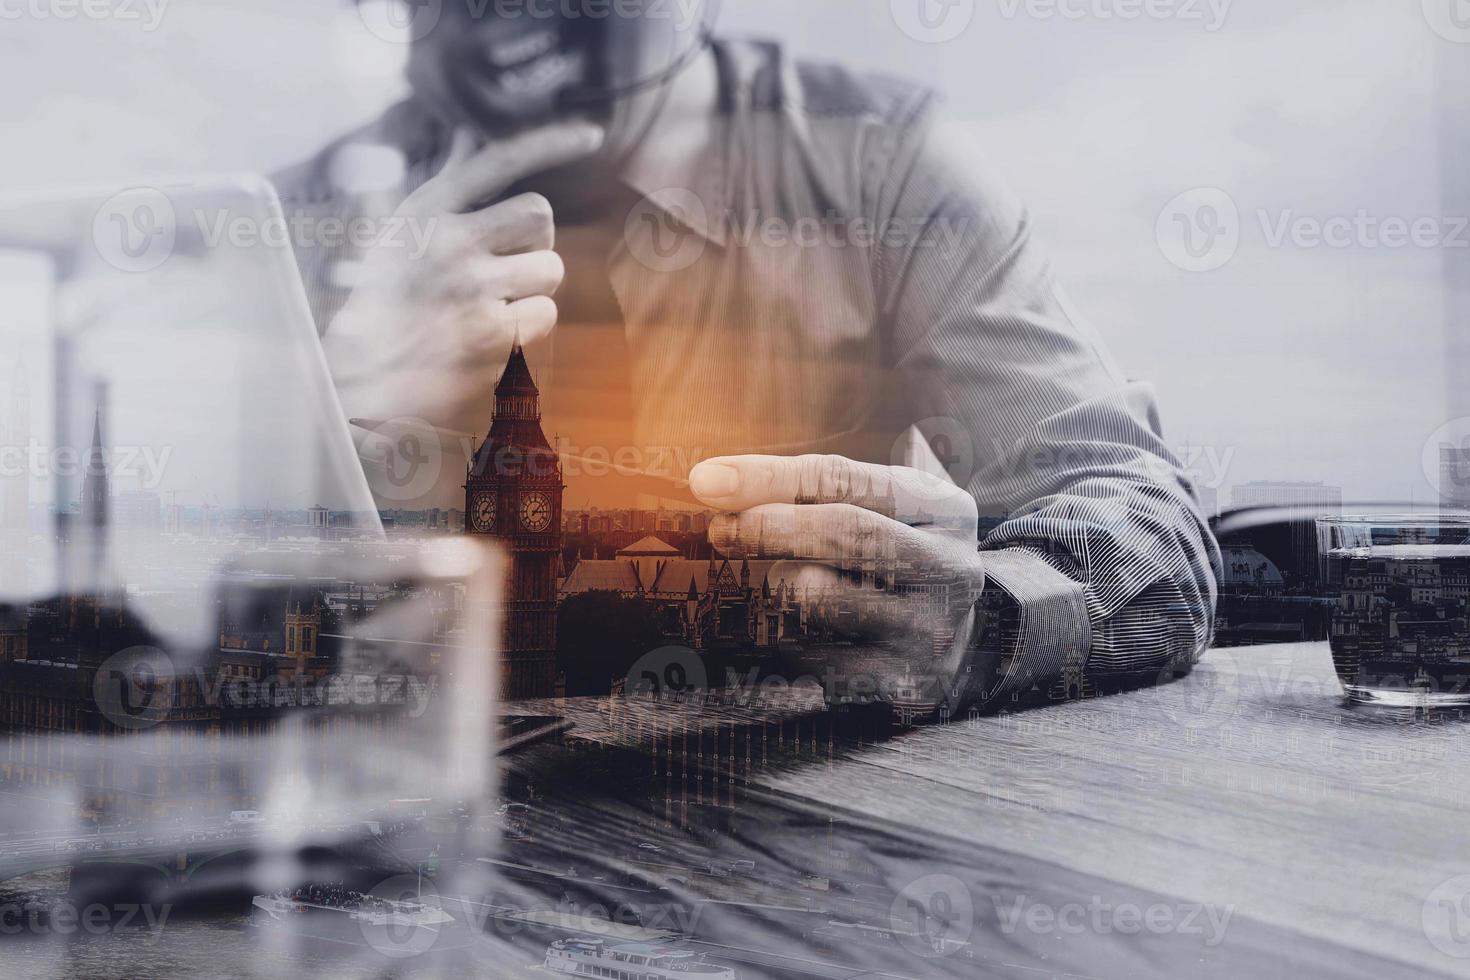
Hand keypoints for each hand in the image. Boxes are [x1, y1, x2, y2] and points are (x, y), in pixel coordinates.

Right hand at [323, 121, 603, 437]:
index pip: (497, 159)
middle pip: (541, 217)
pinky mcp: (492, 335)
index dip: (550, 141)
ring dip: (532, 286)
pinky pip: (545, 313)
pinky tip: (493, 333)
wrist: (360, 381)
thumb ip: (443, 187)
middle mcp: (449, 242)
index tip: (590, 133)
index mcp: (425, 210)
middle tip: (504, 264)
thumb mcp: (400, 233)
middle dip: (534, 242)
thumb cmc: (383, 303)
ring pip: (550, 269)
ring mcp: (473, 289)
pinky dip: (528, 324)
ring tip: (491, 301)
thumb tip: (470, 136)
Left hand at [688, 454, 986, 718]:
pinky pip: (814, 655)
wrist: (959, 640)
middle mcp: (949, 569)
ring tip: (783, 580)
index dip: (771, 477)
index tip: (708, 481)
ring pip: (823, 599)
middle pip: (847, 535)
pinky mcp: (903, 684)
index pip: (848, 480)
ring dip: (781, 585)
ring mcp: (930, 631)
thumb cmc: (897, 554)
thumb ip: (814, 487)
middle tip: (720, 529)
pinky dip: (790, 636)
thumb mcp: (882, 507)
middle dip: (769, 527)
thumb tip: (714, 483)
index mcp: (945, 509)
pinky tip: (801, 629)